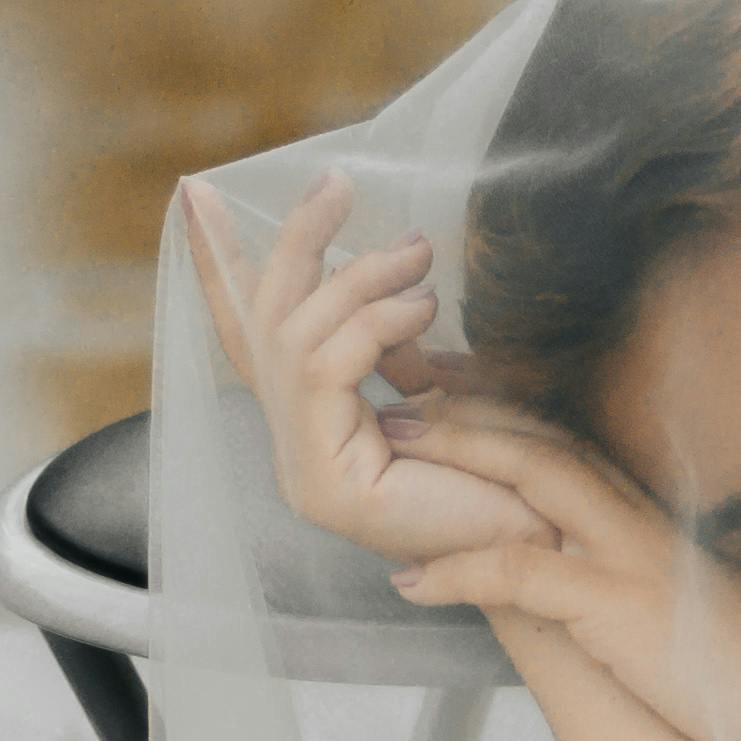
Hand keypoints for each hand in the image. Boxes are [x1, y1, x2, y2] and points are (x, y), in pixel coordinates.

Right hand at [184, 173, 545, 568]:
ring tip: (417, 255)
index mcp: (314, 426)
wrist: (542, 557)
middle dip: (294, 244)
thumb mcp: (443, 390)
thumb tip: (389, 279)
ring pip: (294, 337)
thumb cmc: (506, 479)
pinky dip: (371, 324)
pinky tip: (420, 309)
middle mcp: (295, 446)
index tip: (197, 194)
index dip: (218, 266)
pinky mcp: (322, 481)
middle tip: (335, 184)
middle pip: (264, 323)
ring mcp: (302, 468)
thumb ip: (398, 345)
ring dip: (356, 280)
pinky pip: (324, 369)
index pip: (250, 337)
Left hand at [385, 405, 740, 740]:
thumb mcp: (683, 614)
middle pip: (539, 439)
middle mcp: (638, 522)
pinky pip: (523, 573)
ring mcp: (630, 559)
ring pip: (529, 480)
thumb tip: (593, 593)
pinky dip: (459, 572)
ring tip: (384, 446)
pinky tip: (410, 581)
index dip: (501, 412)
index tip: (445, 390)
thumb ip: (635, 586)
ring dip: (453, 457)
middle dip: (463, 408)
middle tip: (392, 388)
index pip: (566, 443)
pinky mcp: (621, 608)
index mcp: (650, 520)